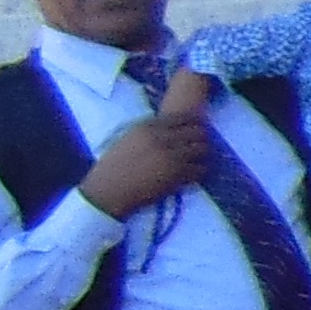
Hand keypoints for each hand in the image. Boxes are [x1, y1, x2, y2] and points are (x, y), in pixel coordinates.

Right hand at [79, 80, 218, 218]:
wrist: (107, 191)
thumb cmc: (112, 166)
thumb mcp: (128, 138)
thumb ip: (149, 130)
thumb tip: (169, 127)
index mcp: (148, 127)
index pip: (183, 118)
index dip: (195, 122)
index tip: (198, 127)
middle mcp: (162, 139)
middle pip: (197, 132)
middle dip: (202, 138)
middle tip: (202, 144)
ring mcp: (171, 157)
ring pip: (202, 149)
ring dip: (203, 154)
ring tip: (199, 159)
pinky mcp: (176, 176)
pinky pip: (199, 169)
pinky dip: (200, 171)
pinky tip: (194, 173)